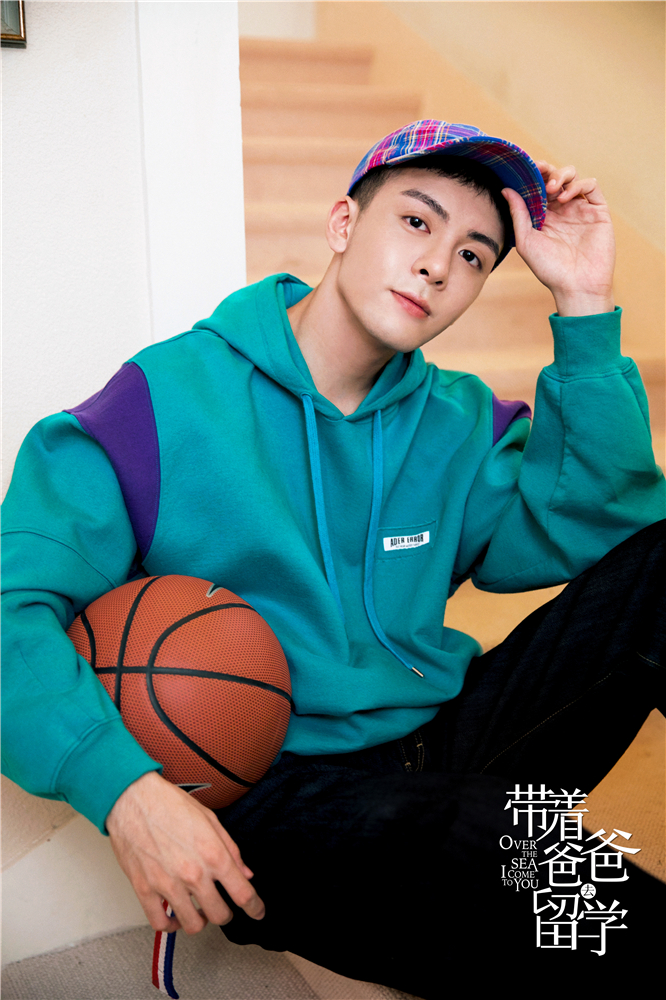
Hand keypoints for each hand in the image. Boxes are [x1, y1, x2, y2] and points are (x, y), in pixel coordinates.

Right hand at [106, 771, 264, 933]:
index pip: (243, 893)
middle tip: (224, 907)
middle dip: (227, 914)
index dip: (255, 907)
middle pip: (220, 915)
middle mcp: (192, 873)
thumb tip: (245, 872)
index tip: (257, 911)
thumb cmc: (169, 803)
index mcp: (213, 855)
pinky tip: (175, 916)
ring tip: (200, 911)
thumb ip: (230, 849)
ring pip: (193, 925)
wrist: (133, 798)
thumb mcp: (210, 819)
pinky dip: (171, 926)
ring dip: (201, 921)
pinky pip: (160, 923)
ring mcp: (168, 884)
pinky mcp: (144, 889)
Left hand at [502, 161, 615, 316]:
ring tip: (552, 188)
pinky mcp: (598, 211)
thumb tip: (506, 189)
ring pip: (573, 178)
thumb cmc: (549, 269)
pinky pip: (592, 186)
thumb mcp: (527, 240)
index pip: (538, 188)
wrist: (576, 285)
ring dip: (562, 175)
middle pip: (555, 178)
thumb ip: (518, 214)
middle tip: (540, 174)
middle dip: (547, 171)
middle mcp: (562, 211)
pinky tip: (567, 197)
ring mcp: (581, 209)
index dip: (533, 176)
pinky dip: (579, 184)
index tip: (525, 170)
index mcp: (544, 217)